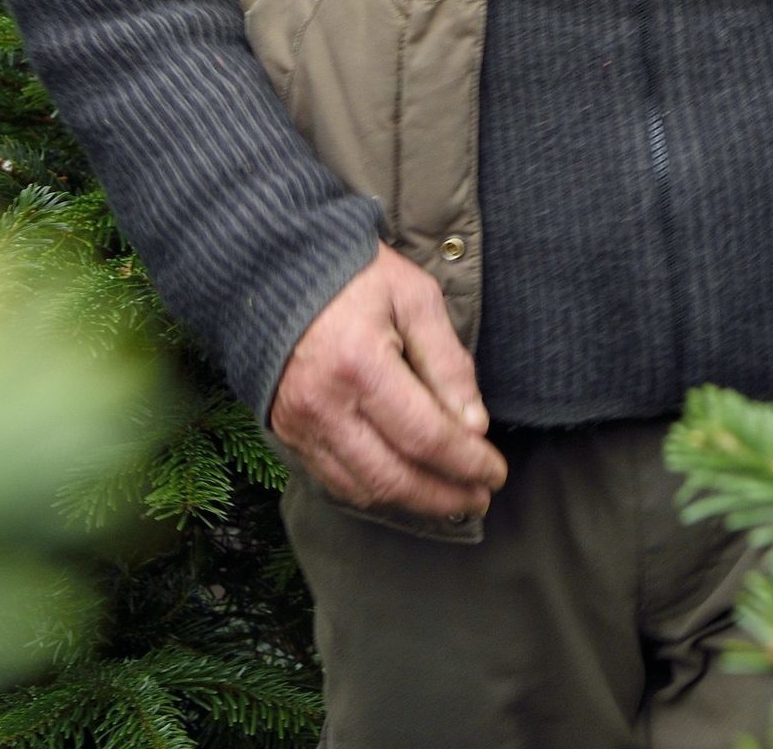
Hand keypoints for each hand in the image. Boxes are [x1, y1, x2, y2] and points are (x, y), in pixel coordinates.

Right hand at [269, 244, 508, 518]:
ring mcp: (299, 424)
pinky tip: (405, 485)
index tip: (495, 473)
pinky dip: (374, 492)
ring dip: (412, 503)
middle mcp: (324, 404)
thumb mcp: (415, 298)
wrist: (277, 269)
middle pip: (394, 477)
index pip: (425, 435)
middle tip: (479, 497)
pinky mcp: (286, 432)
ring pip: (363, 490)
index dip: (466, 462)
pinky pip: (334, 480)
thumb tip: (474, 426)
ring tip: (450, 498)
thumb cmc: (354, 275)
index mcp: (360, 363)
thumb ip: (446, 362)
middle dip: (444, 496)